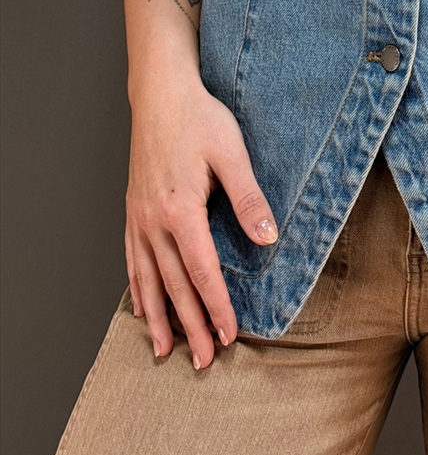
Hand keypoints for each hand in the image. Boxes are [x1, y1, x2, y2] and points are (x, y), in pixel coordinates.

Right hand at [124, 79, 277, 369]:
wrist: (161, 93)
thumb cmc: (199, 118)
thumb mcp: (232, 153)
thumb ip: (249, 198)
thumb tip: (268, 239)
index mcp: (180, 210)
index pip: (201, 271)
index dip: (216, 306)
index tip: (229, 334)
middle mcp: (153, 220)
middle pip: (173, 285)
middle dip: (190, 326)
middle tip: (203, 360)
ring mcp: (139, 217)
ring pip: (147, 279)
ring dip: (158, 317)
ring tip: (164, 350)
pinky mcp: (133, 210)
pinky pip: (132, 259)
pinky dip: (137, 288)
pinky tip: (141, 307)